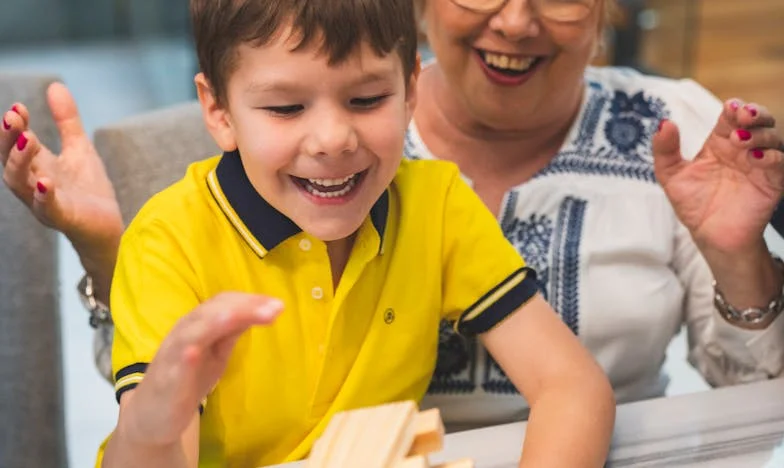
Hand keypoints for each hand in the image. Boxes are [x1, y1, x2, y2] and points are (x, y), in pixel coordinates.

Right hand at [0, 82, 123, 285]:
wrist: (109, 226)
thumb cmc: (88, 189)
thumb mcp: (79, 148)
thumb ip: (67, 121)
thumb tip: (55, 85)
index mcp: (36, 166)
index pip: (16, 143)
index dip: (15, 126)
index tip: (18, 107)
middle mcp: (33, 184)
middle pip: (10, 162)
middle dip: (8, 139)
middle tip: (12, 117)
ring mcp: (46, 203)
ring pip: (20, 184)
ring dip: (20, 162)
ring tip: (28, 141)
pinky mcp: (63, 219)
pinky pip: (47, 209)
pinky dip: (44, 196)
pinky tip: (47, 181)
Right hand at [122, 293, 282, 445]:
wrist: (152, 415)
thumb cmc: (188, 380)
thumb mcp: (217, 352)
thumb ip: (232, 332)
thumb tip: (258, 311)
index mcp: (198, 323)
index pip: (224, 302)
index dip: (251, 300)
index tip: (277, 304)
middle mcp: (185, 330)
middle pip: (214, 309)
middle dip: (246, 306)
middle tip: (277, 308)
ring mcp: (174, 352)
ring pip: (196, 328)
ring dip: (224, 318)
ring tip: (250, 314)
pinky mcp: (167, 377)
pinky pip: (177, 361)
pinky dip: (188, 351)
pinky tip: (199, 350)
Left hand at [653, 99, 783, 254]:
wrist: (709, 235)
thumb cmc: (693, 204)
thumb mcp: (671, 176)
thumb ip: (664, 150)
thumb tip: (664, 123)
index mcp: (720, 142)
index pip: (731, 116)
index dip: (734, 107)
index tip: (729, 107)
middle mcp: (742, 149)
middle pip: (759, 120)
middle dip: (755, 112)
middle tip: (743, 115)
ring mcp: (759, 164)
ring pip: (772, 137)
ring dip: (759, 134)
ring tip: (741, 139)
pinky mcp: (771, 182)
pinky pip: (780, 163)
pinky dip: (771, 156)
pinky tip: (755, 156)